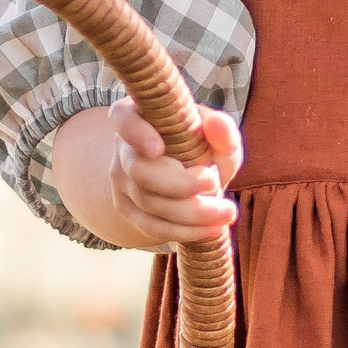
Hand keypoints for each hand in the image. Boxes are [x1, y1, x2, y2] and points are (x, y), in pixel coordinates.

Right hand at [50, 97, 243, 250]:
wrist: (187, 175)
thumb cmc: (202, 146)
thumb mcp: (216, 136)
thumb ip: (221, 131)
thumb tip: (218, 124)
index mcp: (137, 116)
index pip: (123, 119)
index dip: (136, 133)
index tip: (158, 149)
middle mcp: (123, 148)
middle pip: (139, 172)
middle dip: (181, 185)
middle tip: (216, 183)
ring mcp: (121, 181)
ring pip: (149, 203)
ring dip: (192, 213)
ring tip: (227, 212)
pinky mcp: (127, 209)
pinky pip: (151, 226)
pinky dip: (185, 231)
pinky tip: (212, 229)